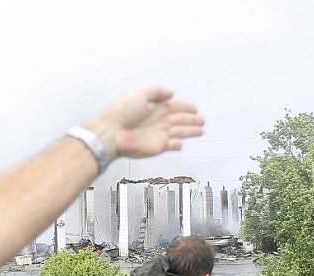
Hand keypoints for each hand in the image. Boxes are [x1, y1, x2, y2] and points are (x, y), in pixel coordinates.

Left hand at [82, 85, 203, 160]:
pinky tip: (181, 143)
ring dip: (191, 131)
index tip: (195, 108)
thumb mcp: (140, 92)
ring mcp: (159, 134)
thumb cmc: (121, 112)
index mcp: (156, 107)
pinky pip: (172, 146)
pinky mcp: (158, 147)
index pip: (176, 106)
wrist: (111, 132)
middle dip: (192, 119)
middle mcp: (159, 120)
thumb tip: (172, 93)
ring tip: (200, 130)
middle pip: (181, 119)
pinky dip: (178, 145)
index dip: (186, 107)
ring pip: (180, 132)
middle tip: (202, 120)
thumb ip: (157, 90)